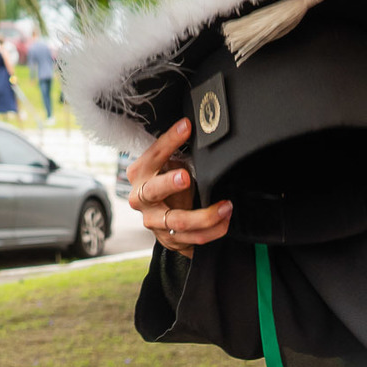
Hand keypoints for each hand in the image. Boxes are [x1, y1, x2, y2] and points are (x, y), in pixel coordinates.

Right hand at [127, 116, 232, 258]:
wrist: (162, 222)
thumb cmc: (166, 186)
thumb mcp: (168, 167)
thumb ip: (177, 156)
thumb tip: (200, 134)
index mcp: (140, 174)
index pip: (153, 155)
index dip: (169, 140)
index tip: (186, 126)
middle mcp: (141, 198)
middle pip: (153, 191)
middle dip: (169, 184)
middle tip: (185, 177)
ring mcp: (154, 221)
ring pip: (178, 221)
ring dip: (205, 215)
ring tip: (226, 206)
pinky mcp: (168, 239)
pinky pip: (193, 237)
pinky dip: (213, 230)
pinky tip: (225, 220)